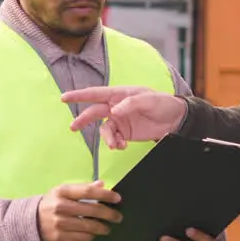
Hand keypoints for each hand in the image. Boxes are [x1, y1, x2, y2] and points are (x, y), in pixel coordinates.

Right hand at [37, 181, 122, 240]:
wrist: (31, 222)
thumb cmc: (52, 204)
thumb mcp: (63, 192)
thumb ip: (83, 188)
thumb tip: (101, 184)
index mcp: (62, 191)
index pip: (88, 191)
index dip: (105, 194)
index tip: (117, 198)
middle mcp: (61, 206)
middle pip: (92, 210)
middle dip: (108, 214)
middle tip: (118, 217)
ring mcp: (60, 223)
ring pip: (89, 226)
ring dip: (102, 227)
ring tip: (107, 228)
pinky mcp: (60, 237)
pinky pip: (82, 237)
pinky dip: (91, 235)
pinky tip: (94, 234)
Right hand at [60, 86, 185, 149]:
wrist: (175, 120)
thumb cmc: (163, 104)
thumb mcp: (149, 100)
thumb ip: (131, 104)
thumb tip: (114, 110)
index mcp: (120, 94)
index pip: (96, 94)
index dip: (79, 96)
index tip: (64, 98)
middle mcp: (116, 106)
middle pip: (94, 112)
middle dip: (83, 120)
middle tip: (73, 128)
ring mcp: (120, 120)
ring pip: (105, 130)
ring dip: (107, 139)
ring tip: (116, 145)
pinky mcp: (125, 133)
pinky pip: (113, 139)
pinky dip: (115, 144)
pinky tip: (123, 146)